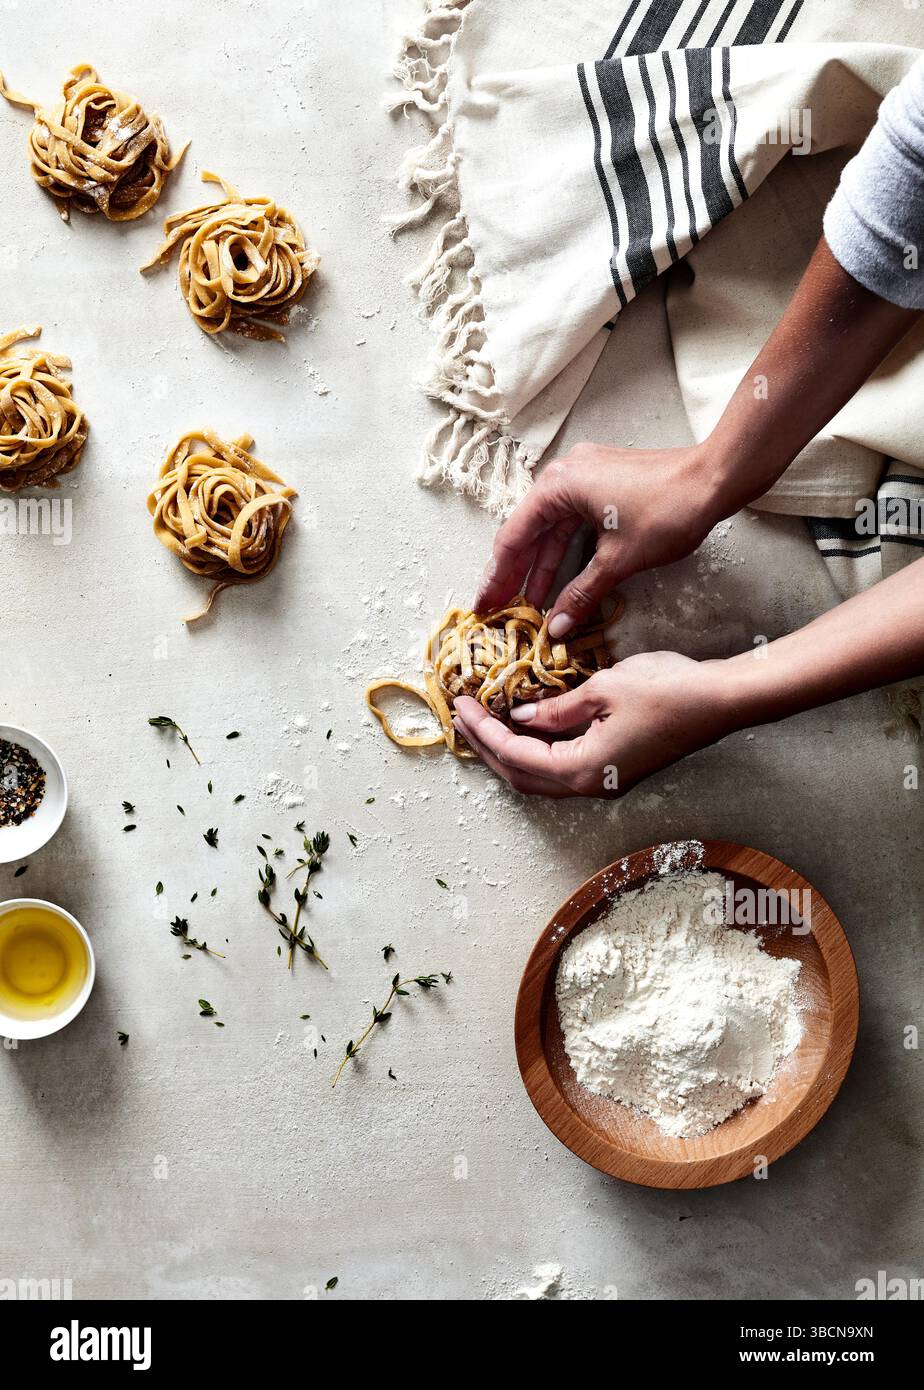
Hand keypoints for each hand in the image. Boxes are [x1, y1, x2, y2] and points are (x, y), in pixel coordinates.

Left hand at [452, 652, 735, 797]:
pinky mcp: (615, 771)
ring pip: (541, 777)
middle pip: (522, 775)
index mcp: (582, 768)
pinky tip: (525, 726)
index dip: (483, 729)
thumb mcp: (601, 689)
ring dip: (509, 752)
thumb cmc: (667, 690)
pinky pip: (562, 767)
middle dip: (487, 747)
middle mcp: (590, 785)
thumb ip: (556, 708)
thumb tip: (522, 717)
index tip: (460, 703)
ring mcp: (604, 781)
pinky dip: (536, 750)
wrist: (721, 701)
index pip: (515, 754)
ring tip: (485, 722)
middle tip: (463, 716)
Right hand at [473, 443, 721, 635]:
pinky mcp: (603, 483)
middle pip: (529, 532)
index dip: (497, 577)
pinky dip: (564, 551)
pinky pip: (571, 521)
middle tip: (498, 609)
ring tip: (529, 603)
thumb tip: (556, 626)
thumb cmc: (668, 511)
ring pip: (552, 529)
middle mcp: (564, 475)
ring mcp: (584, 476)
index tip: (484, 605)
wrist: (715, 478)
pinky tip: (560, 579)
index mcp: (557, 487)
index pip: (513, 538)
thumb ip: (581, 593)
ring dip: (543, 566)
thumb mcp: (618, 560)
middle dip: (516, 574)